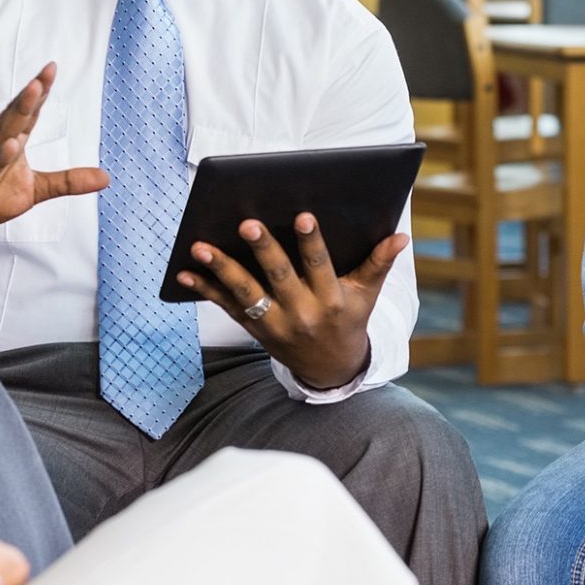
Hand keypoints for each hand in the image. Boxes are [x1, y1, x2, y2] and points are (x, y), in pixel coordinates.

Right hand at [0, 65, 108, 251]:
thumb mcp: (38, 190)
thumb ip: (69, 181)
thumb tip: (106, 178)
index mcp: (10, 142)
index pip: (27, 113)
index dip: (39, 92)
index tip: (51, 68)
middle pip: (13, 117)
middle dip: (29, 95)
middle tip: (44, 74)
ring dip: (15, 115)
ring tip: (31, 93)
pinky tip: (11, 146)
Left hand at [177, 213, 407, 391]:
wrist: (329, 368)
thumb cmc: (349, 319)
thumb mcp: (367, 294)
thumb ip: (379, 263)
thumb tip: (401, 236)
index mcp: (332, 301)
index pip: (321, 267)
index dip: (312, 243)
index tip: (303, 216)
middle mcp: (302, 313)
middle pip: (279, 277)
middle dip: (262, 250)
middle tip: (246, 223)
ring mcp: (275, 324)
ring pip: (245, 294)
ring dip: (220, 270)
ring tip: (200, 246)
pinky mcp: (254, 329)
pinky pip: (226, 307)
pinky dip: (204, 289)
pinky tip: (184, 272)